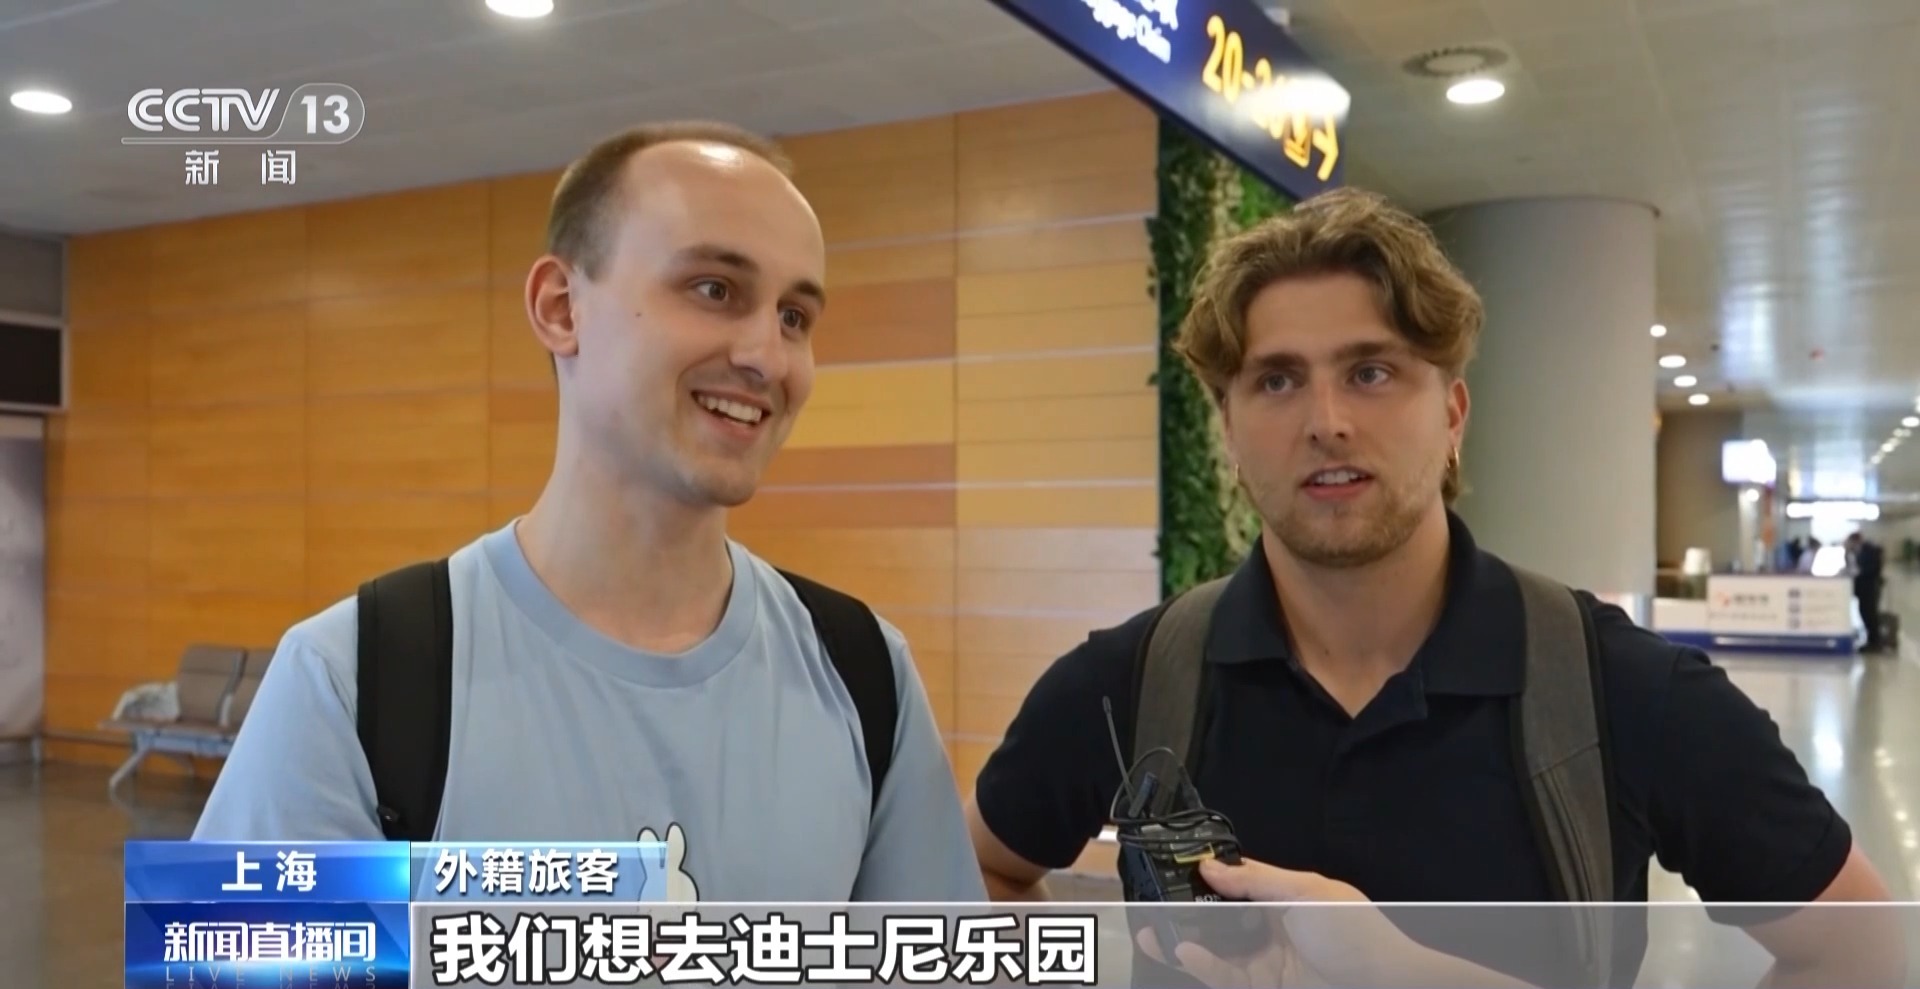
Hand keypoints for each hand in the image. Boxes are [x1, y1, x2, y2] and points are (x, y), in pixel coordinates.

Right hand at [1134, 858, 1443, 988]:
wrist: (1386, 985)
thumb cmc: (1357, 933)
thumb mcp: (1307, 892)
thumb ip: (1256, 881)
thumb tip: (1211, 866)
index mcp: (1284, 897)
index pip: (1235, 883)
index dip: (1205, 878)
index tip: (1173, 871)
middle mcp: (1271, 927)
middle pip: (1218, 919)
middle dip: (1185, 915)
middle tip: (1154, 907)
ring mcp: (1266, 960)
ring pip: (1215, 950)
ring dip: (1184, 943)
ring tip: (1157, 934)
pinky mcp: (1264, 986)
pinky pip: (1225, 976)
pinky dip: (1203, 966)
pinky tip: (1186, 954)